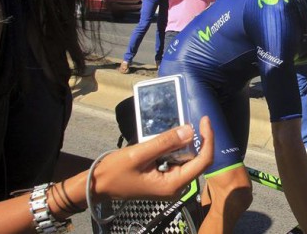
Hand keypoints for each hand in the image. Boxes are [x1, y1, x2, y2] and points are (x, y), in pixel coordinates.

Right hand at [93, 116, 212, 200]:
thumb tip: (189, 130)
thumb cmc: (115, 172)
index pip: (203, 161)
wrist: (97, 185)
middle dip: (200, 139)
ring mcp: (171, 184)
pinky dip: (177, 148)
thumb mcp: (139, 154)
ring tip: (183, 125)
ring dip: (187, 143)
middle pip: (199, 160)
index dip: (209, 139)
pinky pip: (178, 161)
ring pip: (189, 160)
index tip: (205, 120)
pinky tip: (172, 137)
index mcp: (173, 184)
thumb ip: (165, 142)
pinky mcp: (165, 179)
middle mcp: (176, 187)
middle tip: (197, 119)